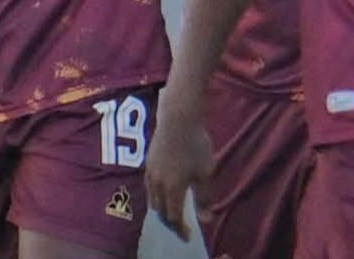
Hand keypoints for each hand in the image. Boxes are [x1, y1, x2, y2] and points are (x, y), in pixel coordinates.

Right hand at [145, 92, 214, 241]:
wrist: (178, 118)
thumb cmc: (195, 144)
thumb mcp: (205, 172)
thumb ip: (204, 197)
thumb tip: (206, 219)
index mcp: (172, 190)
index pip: (173, 218)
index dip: (180, 229)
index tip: (188, 235)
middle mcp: (157, 185)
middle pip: (160, 211)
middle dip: (170, 221)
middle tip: (180, 225)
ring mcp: (150, 173)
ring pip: (152, 199)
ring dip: (161, 209)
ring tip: (171, 210)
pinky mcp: (147, 162)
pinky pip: (149, 187)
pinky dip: (156, 196)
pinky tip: (163, 191)